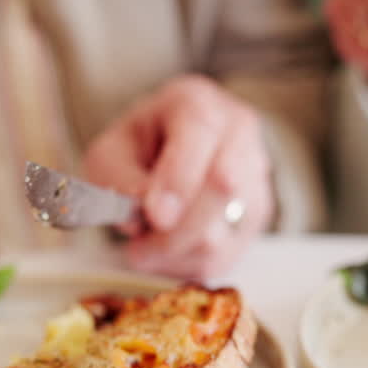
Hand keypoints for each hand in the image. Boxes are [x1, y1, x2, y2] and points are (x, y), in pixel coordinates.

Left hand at [82, 75, 272, 279]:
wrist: (170, 155)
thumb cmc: (138, 151)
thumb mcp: (109, 154)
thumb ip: (118, 179)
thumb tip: (141, 217)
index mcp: (196, 101)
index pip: (199, 131)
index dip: (178, 178)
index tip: (154, 217)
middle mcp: (238, 131)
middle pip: (222, 187)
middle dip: (174, 231)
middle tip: (137, 248)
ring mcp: (256, 173)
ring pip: (226, 231)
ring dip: (175, 253)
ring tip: (146, 248)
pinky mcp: (258, 215)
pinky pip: (227, 256)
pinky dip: (188, 266)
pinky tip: (167, 255)